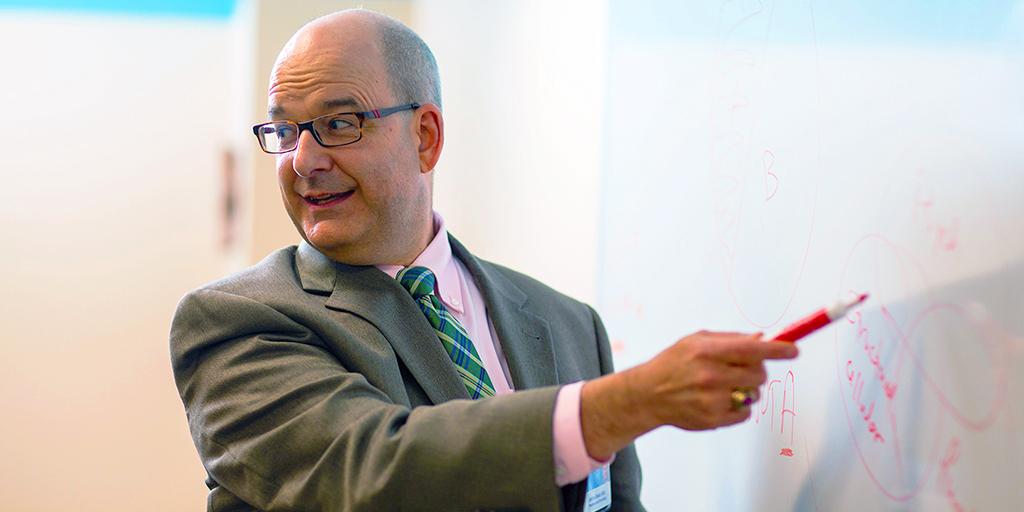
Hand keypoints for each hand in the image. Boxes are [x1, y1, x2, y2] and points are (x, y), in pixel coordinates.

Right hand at [581, 330, 798, 459]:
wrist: (648, 394)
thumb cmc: (673, 363)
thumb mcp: (695, 341)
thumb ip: (729, 339)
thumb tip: (761, 339)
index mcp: (706, 351)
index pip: (751, 349)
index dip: (777, 349)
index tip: (793, 350)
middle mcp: (710, 375)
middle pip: (759, 374)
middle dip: (758, 370)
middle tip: (743, 370)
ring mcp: (712, 400)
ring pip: (754, 394)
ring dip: (748, 389)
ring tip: (726, 386)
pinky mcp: (713, 419)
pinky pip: (745, 413)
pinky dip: (739, 406)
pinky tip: (719, 401)